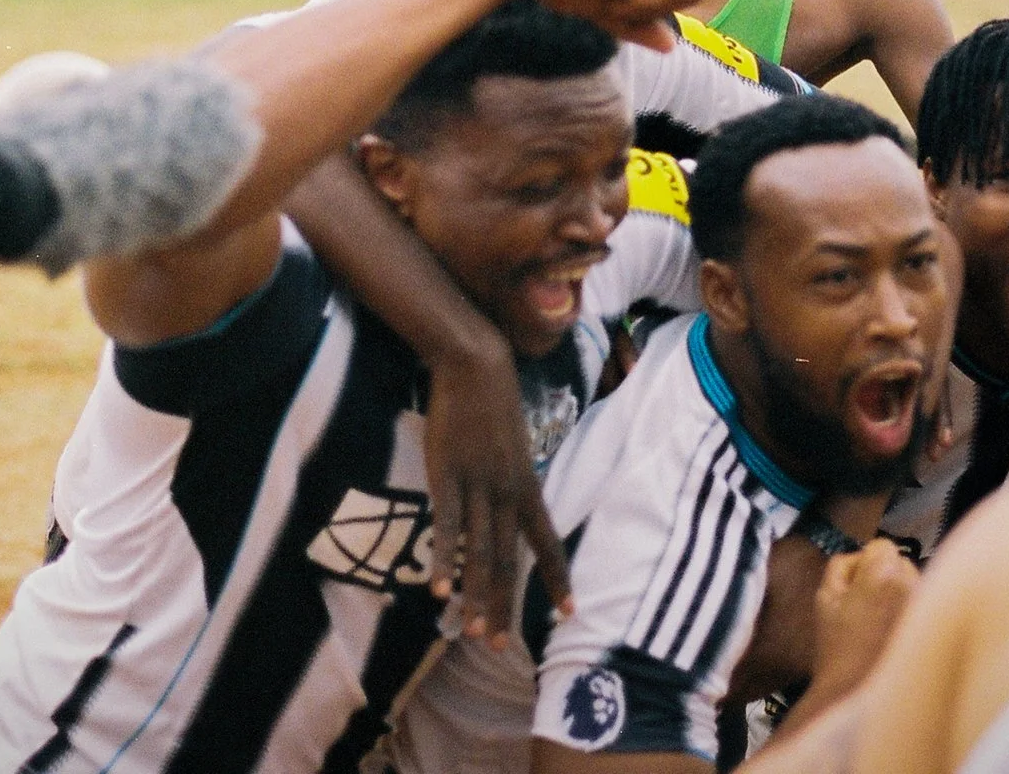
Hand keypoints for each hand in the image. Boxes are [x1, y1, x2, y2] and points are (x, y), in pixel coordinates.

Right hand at [423, 342, 571, 645]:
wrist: (475, 364)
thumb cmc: (491, 403)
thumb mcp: (513, 446)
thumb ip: (512, 478)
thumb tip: (510, 504)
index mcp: (527, 485)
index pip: (547, 541)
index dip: (557, 578)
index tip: (569, 612)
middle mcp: (508, 492)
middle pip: (509, 560)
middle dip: (505, 605)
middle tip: (499, 645)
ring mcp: (478, 485)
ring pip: (481, 552)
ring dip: (477, 596)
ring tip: (472, 632)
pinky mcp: (448, 475)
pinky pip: (447, 527)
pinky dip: (445, 560)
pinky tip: (439, 589)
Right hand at [811, 539, 916, 701]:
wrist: (856, 688)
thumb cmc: (838, 644)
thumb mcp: (825, 596)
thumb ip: (841, 564)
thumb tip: (859, 557)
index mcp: (883, 573)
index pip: (882, 544)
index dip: (864, 561)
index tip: (857, 583)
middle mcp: (911, 584)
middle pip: (901, 561)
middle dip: (885, 574)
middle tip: (865, 602)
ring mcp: (925, 605)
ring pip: (913, 582)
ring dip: (899, 591)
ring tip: (880, 619)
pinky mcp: (934, 623)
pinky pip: (923, 603)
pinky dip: (910, 609)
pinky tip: (893, 630)